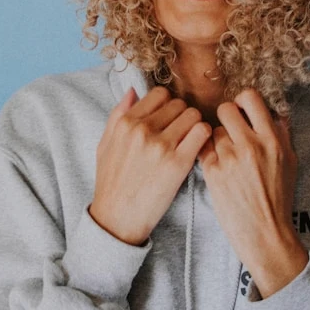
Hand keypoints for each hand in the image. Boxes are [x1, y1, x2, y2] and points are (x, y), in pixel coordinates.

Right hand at [90, 85, 211, 245]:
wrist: (117, 219)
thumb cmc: (111, 182)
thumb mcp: (105, 144)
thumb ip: (118, 114)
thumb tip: (133, 90)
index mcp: (126, 123)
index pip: (160, 94)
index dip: (167, 105)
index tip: (168, 119)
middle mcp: (143, 130)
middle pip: (179, 104)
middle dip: (182, 115)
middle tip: (180, 133)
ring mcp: (161, 146)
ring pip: (193, 114)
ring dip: (195, 125)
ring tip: (190, 140)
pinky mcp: (178, 163)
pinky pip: (202, 132)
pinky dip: (204, 136)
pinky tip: (197, 147)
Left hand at [198, 88, 308, 297]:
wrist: (265, 234)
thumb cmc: (278, 197)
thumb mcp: (289, 161)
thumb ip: (281, 133)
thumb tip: (272, 109)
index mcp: (272, 140)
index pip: (250, 98)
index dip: (243, 100)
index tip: (242, 110)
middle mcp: (250, 145)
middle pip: (226, 109)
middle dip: (226, 118)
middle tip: (230, 130)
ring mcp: (229, 159)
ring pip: (213, 131)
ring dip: (218, 140)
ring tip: (227, 156)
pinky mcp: (212, 173)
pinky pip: (203, 148)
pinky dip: (208, 154)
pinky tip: (217, 165)